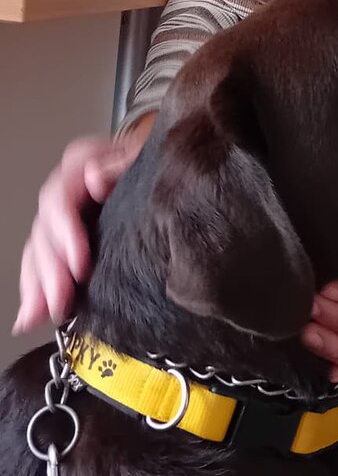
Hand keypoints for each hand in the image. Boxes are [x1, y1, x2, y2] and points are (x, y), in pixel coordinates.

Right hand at [13, 115, 154, 333]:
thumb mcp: (148, 158)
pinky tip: (30, 317)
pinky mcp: (68, 243)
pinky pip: (42, 265)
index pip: (61, 195)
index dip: (65, 230)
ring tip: (40, 314)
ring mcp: (65, 218)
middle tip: (62, 297)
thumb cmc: (162, 165)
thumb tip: (95, 177)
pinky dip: (36, 292)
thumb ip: (122, 164)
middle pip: (46, 229)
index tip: (80, 262)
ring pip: (40, 250)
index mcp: (84, 165)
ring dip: (39, 285)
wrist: (169, 177)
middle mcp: (68, 191)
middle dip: (52, 268)